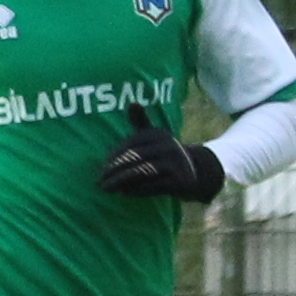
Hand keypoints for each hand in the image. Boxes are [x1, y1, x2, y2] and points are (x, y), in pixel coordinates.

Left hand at [97, 126, 225, 202]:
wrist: (195, 171)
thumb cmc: (164, 152)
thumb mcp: (154, 135)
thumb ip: (140, 121)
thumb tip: (132, 103)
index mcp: (158, 135)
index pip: (129, 145)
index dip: (112, 158)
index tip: (101, 170)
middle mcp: (167, 146)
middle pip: (133, 159)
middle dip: (113, 172)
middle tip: (99, 182)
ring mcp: (174, 164)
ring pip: (141, 173)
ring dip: (121, 183)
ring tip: (108, 189)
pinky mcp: (179, 181)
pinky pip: (152, 186)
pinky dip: (136, 190)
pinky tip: (124, 193)